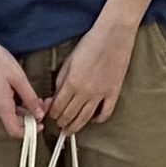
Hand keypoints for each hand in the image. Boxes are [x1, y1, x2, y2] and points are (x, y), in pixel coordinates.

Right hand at [0, 38, 46, 137]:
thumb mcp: (19, 78)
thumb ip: (30, 98)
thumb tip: (39, 114)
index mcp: (1, 106)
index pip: (15, 131)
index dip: (30, 131)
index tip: (42, 124)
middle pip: (16, 123)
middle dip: (33, 118)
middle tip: (46, 106)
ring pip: (14, 115)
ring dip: (28, 111)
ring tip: (41, 99)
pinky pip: (10, 107)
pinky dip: (22, 105)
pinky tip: (30, 95)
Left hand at [49, 16, 137, 133]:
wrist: (114, 35)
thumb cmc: (91, 43)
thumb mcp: (69, 60)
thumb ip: (61, 79)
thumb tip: (56, 95)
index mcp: (71, 82)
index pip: (57, 107)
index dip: (52, 114)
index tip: (51, 115)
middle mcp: (85, 91)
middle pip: (69, 116)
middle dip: (61, 123)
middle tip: (59, 125)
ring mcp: (101, 94)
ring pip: (85, 119)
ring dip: (75, 127)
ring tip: (70, 131)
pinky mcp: (113, 92)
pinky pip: (105, 113)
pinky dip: (98, 120)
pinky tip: (93, 119)